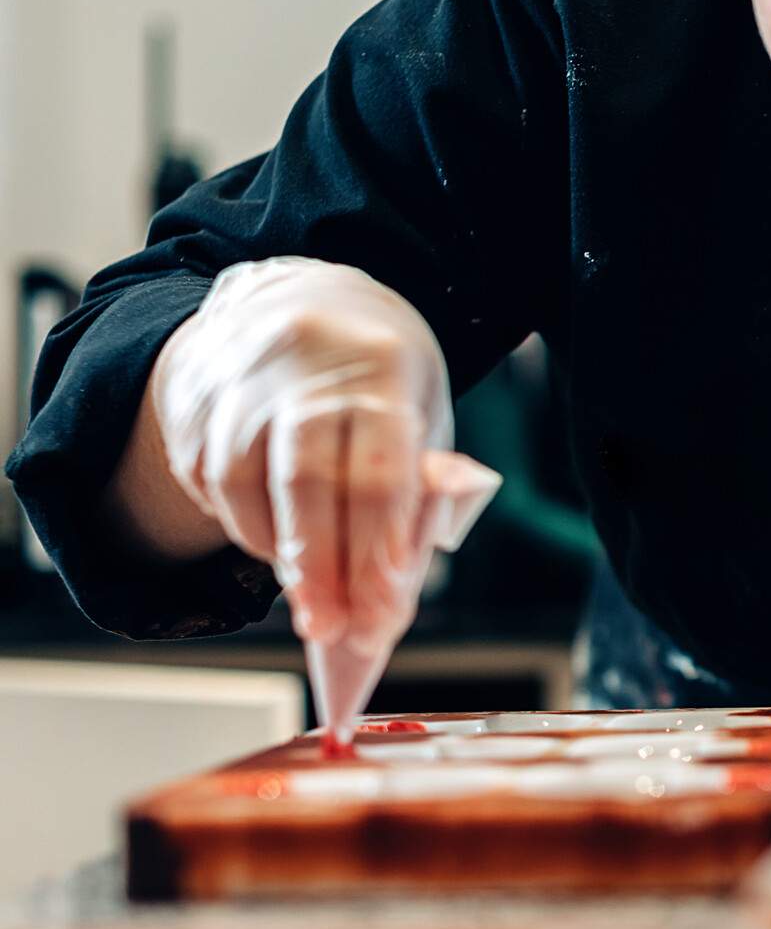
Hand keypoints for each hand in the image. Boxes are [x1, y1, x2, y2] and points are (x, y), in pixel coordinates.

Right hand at [151, 257, 482, 653]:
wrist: (309, 299)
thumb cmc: (380, 382)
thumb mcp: (419, 419)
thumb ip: (414, 498)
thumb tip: (391, 594)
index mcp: (379, 368)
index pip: (377, 474)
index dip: (376, 551)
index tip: (380, 613)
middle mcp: (302, 365)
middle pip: (304, 482)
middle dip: (317, 568)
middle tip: (328, 629)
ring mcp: (239, 377)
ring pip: (242, 483)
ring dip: (274, 551)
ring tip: (306, 590)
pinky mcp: (193, 395)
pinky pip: (206, 478)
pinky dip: (240, 521)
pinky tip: (270, 536)